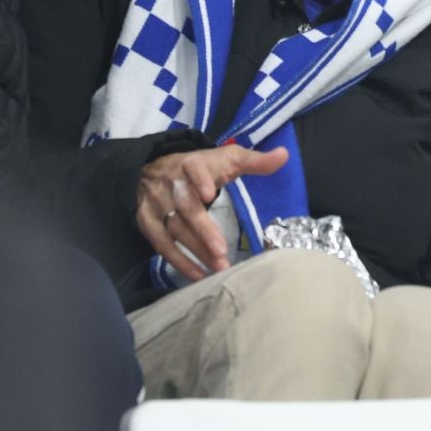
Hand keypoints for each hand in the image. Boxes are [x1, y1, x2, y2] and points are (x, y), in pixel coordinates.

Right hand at [135, 143, 289, 281]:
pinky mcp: (146, 221)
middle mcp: (171, 184)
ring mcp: (156, 204)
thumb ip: (255, 160)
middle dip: (203, 230)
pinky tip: (198, 274)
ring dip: (195, 250)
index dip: (200, 179)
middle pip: (186, 207)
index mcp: (192, 164)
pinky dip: (178, 261)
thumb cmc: (201, 166)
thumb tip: (284, 155)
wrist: (155, 167)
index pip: (194, 169)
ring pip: (174, 229)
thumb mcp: (227, 158)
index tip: (209, 193)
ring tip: (218, 267)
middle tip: (222, 251)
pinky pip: (161, 244)